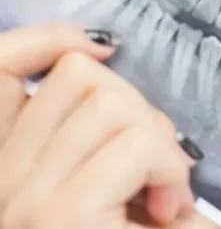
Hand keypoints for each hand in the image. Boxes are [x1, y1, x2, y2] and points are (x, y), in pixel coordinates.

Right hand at [0, 23, 201, 227]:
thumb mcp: (115, 186)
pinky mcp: (60, 217)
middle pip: (79, 79)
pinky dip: (169, 167)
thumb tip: (98, 49)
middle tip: (157, 167)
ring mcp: (23, 202)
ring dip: (158, 138)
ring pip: (109, 104)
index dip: (51, 42)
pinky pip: (133, 144)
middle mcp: (1, 184)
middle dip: (139, 107)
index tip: (106, 48)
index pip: (1, 71)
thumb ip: (99, 129)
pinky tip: (169, 207)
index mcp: (6, 171)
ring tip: (163, 189)